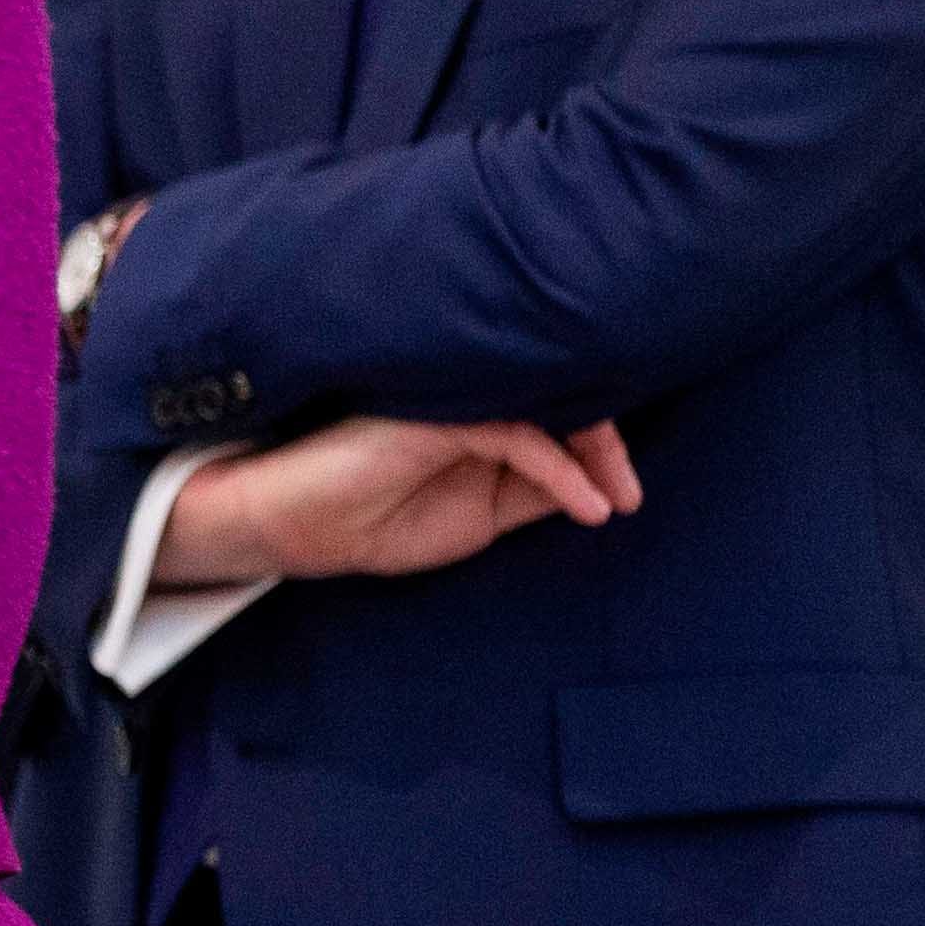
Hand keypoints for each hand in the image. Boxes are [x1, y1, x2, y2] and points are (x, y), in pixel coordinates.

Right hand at [158, 416, 638, 582]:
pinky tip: (589, 504)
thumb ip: (527, 494)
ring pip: (544, 405)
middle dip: (605, 442)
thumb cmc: (373, 522)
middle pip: (557, 397)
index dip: (598, 446)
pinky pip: (517, 432)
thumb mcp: (475, 519)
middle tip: (628, 493)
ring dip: (594, 451)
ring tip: (617, 497)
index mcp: (477, 419)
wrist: (296, 528)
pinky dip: (562, 470)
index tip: (626, 497)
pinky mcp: (435, 414)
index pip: (553, 413)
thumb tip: (598, 485)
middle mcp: (468, 400)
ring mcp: (451, 401)